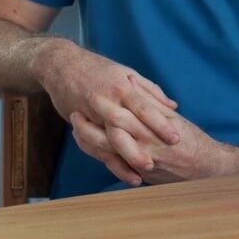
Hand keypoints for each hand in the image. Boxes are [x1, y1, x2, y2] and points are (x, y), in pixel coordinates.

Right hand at [34, 40, 181, 179]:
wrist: (62, 65)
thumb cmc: (99, 70)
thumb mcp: (127, 74)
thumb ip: (151, 91)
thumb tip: (173, 106)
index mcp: (123, 87)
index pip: (145, 108)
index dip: (160, 124)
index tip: (176, 138)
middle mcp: (108, 101)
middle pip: (126, 126)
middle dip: (142, 145)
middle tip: (158, 162)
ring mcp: (92, 113)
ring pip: (109, 139)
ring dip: (124, 158)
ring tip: (140, 174)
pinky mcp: (80, 122)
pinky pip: (93, 145)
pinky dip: (106, 159)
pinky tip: (118, 171)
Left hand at [68, 110, 237, 186]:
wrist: (208, 167)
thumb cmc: (193, 141)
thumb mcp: (174, 119)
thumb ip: (154, 104)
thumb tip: (134, 87)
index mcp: (153, 125)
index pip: (123, 113)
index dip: (104, 105)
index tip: (89, 95)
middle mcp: (146, 143)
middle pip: (111, 131)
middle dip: (90, 123)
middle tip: (74, 113)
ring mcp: (142, 160)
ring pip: (108, 150)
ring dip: (90, 140)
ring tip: (76, 130)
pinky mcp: (141, 174)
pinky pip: (115, 166)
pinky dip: (100, 156)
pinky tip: (90, 148)